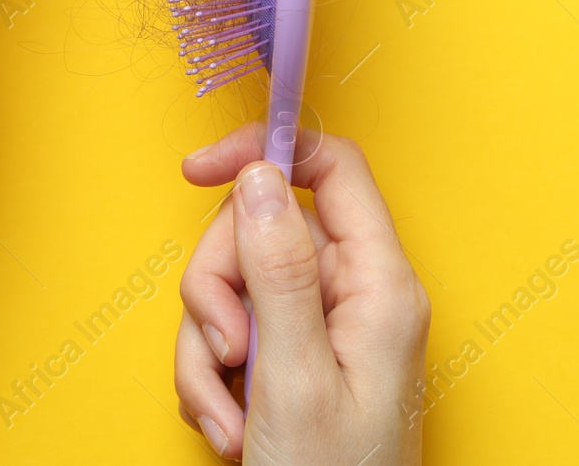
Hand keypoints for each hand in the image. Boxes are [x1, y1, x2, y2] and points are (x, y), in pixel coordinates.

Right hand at [176, 125, 429, 463]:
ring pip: (233, 286)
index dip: (265, 152)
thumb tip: (261, 176)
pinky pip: (227, 333)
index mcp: (378, 285)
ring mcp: (320, 329)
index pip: (329, 169)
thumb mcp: (295, 375)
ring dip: (209, 349)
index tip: (199, 170)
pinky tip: (232, 427)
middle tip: (228, 350)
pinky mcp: (290, 360)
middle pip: (262, 229)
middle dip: (219, 288)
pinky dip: (212, 378)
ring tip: (232, 412)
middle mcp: (354, 296)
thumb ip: (279, 269)